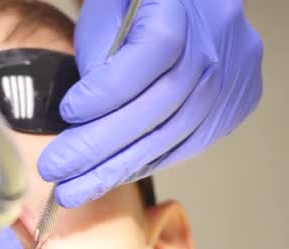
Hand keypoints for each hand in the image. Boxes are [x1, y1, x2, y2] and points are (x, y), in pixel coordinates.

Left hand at [39, 0, 262, 206]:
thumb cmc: (134, 8)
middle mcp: (218, 43)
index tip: (68, 113)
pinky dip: (146, 163)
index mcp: (184, 6)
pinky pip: (188, 145)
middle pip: (162, 104)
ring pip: (175, 133)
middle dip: (100, 146)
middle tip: (57, 170)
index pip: (151, 54)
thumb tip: (82, 121)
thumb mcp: (105, 16)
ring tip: (77, 188)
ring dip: (119, 167)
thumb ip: (98, 62)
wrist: (184, 7)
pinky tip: (113, 176)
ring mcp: (233, 77)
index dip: (107, 91)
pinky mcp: (234, 105)